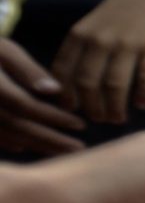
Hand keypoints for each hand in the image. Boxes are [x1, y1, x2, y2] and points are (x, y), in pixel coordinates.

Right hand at [0, 36, 81, 155]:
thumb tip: (55, 90)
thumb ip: (27, 70)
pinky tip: (28, 145)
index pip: (25, 106)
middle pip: (17, 126)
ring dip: (36, 145)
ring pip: (6, 135)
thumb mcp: (5, 51)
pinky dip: (11, 142)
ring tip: (63, 151)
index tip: (80, 124)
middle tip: (78, 147)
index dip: (53, 117)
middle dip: (49, 139)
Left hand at [53, 0, 144, 125]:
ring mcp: (128, 44)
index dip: (66, 96)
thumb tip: (72, 86)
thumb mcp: (94, 24)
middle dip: (92, 108)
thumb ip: (82, 49)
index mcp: (81, 34)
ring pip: (114, 86)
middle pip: (88, 84)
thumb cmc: (126, 11)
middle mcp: (101, 40)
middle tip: (100, 119)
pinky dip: (144, 96)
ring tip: (119, 118)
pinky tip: (143, 104)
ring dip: (115, 108)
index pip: (64, 72)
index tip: (73, 110)